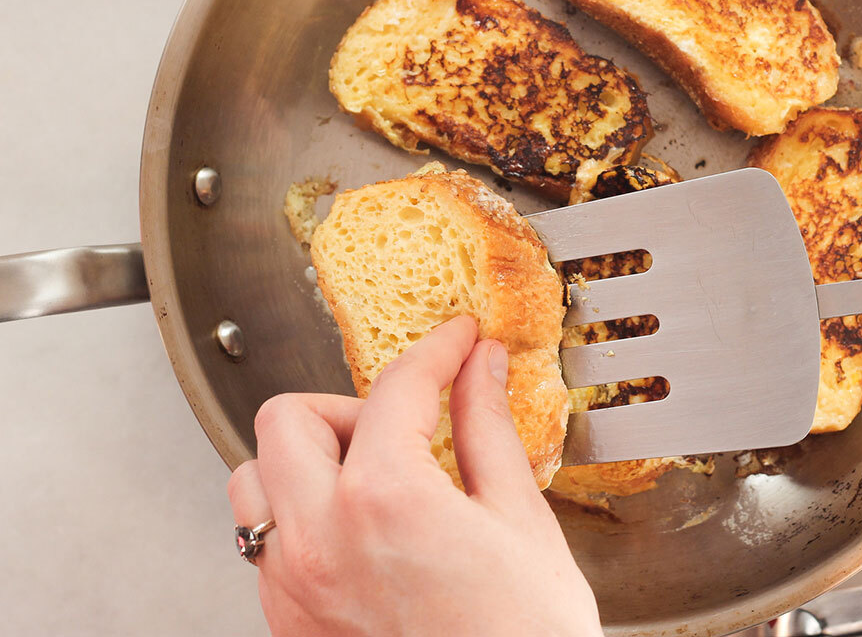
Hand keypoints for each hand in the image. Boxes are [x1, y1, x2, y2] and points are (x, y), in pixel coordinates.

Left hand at [227, 316, 602, 636]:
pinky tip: (358, 528)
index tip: (456, 342)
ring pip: (252, 477)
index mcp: (384, 499)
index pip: (397, 387)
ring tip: (371, 473)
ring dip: (304, 458)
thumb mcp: (519, 518)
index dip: (437, 350)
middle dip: (348, 403)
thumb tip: (482, 370)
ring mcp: (293, 586)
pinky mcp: (287, 622)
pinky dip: (299, 514)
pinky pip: (261, 540)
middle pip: (286, 418)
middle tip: (404, 421)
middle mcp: (319, 539)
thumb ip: (488, 429)